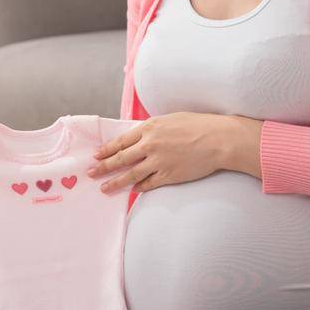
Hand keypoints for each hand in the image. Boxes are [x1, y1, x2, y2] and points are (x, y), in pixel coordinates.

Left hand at [86, 112, 228, 194]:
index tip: (96, 156)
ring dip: (115, 182)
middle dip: (103, 167)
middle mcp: (151, 145)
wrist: (218, 139)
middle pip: (121, 159)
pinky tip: (132, 190)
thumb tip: (139, 136)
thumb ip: (153, 129)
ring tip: (104, 188)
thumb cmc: (198, 125)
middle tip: (91, 173)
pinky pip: (149, 184)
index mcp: (150, 128)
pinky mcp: (169, 175)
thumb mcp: (170, 119)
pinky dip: (139, 188)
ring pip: (131, 175)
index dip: (107, 150)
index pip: (121, 141)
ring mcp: (159, 161)